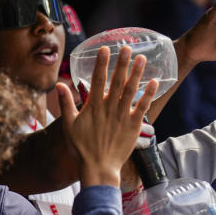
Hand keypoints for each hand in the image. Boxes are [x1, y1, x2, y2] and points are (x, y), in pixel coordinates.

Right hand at [58, 46, 157, 186]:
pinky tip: (155, 82)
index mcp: (94, 106)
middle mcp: (109, 108)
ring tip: (142, 58)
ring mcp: (123, 116)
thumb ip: (66, 104)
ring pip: (131, 90)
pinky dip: (149, 94)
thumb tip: (59, 85)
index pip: (98, 79)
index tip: (105, 48)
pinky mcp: (134, 126)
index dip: (102, 63)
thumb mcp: (69, 125)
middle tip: (127, 46)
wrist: (99, 168)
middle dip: (122, 62)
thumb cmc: (82, 149)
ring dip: (137, 73)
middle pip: (117, 81)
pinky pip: (143, 107)